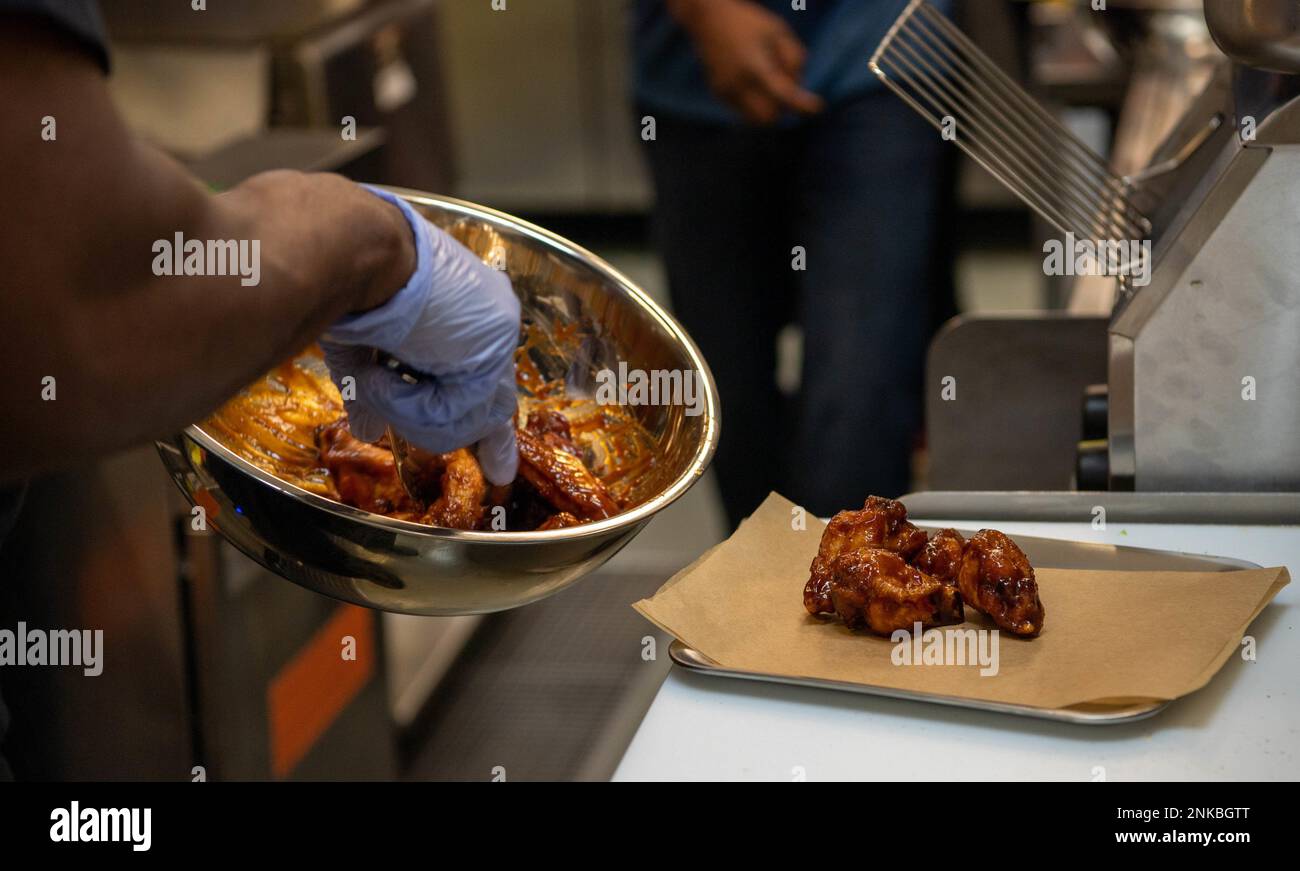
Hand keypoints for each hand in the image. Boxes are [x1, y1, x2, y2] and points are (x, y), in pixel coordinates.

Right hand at [321, 188, 520, 484]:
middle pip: (490, 408)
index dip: (491, 430)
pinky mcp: (489, 353)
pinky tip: (380, 372)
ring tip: (375, 376)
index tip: (500, 468)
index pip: (490, 382)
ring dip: (406, 410)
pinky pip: (451, 415)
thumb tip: (365, 430)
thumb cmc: (348, 280)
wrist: (352, 247)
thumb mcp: (363, 344)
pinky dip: (403, 404)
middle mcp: (493, 323)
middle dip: (473, 440)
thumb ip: (372, 390)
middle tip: (469, 458)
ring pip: (465, 421)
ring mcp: (496, 338)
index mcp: (469, 313)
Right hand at [670, 0, 823, 124]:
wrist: (707, 18)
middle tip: (785, 86)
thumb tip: (798, 86)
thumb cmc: (749, 22)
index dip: (801, 104)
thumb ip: (794, 57)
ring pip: (755, 119)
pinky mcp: (719, 93)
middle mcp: (737, 82)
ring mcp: (725, 90)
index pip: (782, 93)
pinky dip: (755, 102)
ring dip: (768, 109)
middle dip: (782, 109)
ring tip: (768, 82)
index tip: (818, 107)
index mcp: (754, 63)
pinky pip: (744, 110)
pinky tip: (753, 79)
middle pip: (769, 116)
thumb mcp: (778, 30)